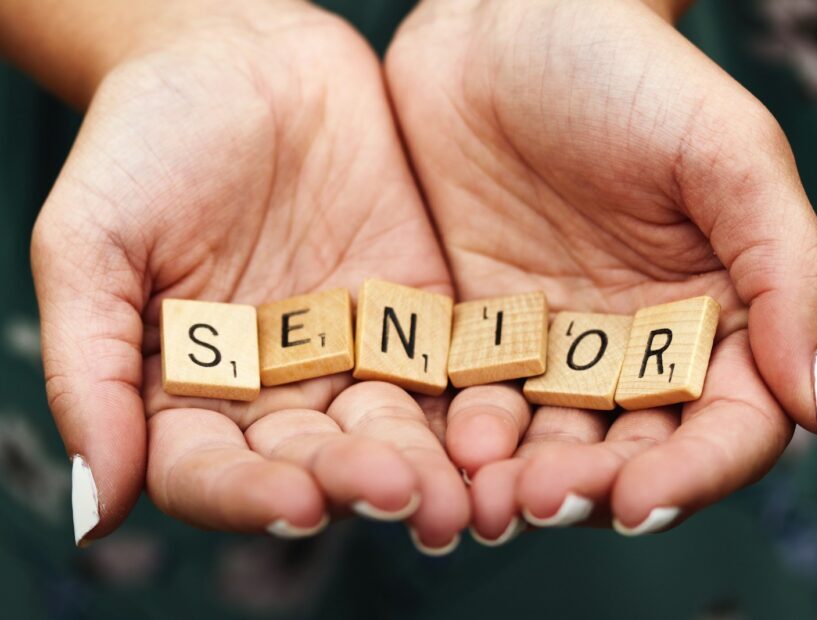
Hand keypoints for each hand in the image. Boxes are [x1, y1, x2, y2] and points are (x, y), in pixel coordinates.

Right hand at [31, 0, 467, 547]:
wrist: (239, 56)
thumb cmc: (144, 144)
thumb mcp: (90, 246)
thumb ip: (90, 372)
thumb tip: (93, 511)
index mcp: (187, 392)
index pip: (210, 471)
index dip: (248, 494)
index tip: (296, 501)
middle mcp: (273, 389)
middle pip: (314, 459)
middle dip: (357, 481)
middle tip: (403, 496)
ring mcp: (349, 352)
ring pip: (388, 425)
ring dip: (424, 460)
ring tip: (457, 489)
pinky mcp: (414, 312)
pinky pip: (444, 364)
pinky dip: (470, 398)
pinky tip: (496, 426)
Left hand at [386, 0, 816, 539]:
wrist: (504, 26)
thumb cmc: (628, 74)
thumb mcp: (726, 156)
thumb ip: (788, 274)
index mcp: (713, 319)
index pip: (722, 427)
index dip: (690, 475)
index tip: (641, 502)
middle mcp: (633, 346)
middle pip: (625, 450)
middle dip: (587, 487)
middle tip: (541, 503)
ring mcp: (549, 344)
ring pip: (542, 439)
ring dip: (517, 479)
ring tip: (486, 499)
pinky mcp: (473, 329)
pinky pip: (468, 396)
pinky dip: (457, 433)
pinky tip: (440, 451)